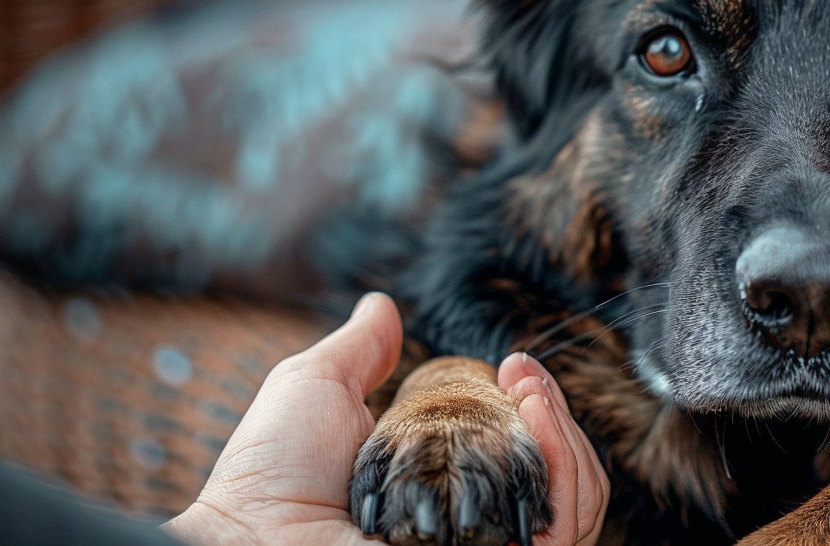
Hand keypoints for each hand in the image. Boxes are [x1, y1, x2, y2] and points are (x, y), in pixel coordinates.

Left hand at [164, 293, 609, 545]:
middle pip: (565, 478)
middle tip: (522, 375)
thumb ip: (359, 352)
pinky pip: (566, 529)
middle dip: (560, 416)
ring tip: (530, 393)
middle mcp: (474, 524)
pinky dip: (566, 466)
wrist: (252, 537)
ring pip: (578, 501)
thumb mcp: (316, 389)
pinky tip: (536, 418)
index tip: (512, 366)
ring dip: (568, 434)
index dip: (533, 407)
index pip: (524, 457)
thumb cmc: (269, 473)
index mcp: (442, 490)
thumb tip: (383, 307)